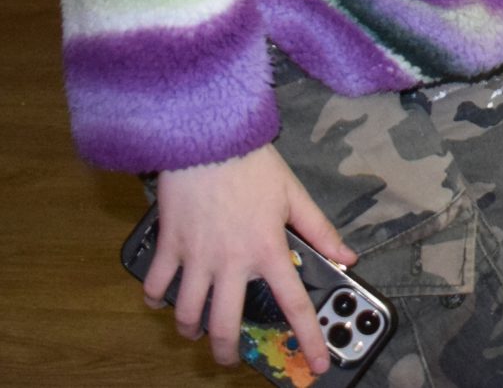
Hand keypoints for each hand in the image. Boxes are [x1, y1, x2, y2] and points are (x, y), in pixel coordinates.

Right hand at [149, 144, 355, 372]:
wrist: (208, 137)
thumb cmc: (253, 164)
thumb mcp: (294, 194)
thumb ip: (320, 230)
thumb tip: (348, 258)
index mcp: (268, 249)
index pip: (294, 304)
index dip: (309, 339)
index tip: (318, 365)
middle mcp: (231, 261)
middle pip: (226, 324)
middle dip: (227, 352)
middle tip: (230, 359)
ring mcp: (196, 256)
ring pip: (187, 313)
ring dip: (190, 330)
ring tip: (196, 332)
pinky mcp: (169, 245)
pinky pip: (155, 285)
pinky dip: (155, 298)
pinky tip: (161, 301)